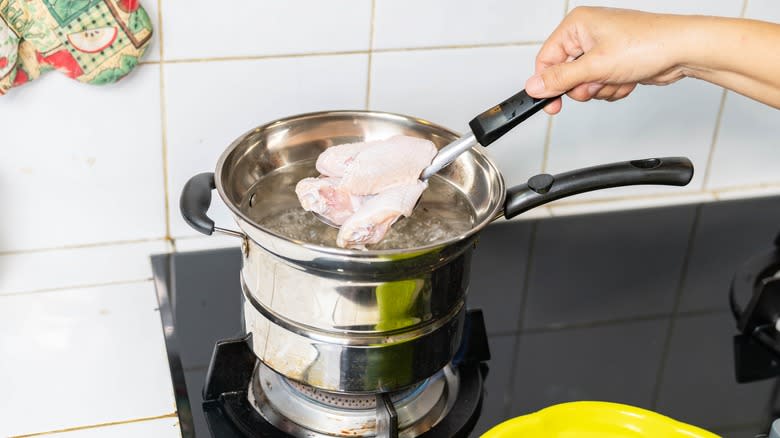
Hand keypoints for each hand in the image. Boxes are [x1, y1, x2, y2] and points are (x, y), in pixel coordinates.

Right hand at [526, 7, 688, 113]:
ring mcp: (602, 50)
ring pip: (584, 84)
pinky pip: (601, 86)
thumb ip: (560, 79)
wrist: (683, 50)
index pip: (546, 59)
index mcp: (577, 25)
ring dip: (599, 89)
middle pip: (565, 75)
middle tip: (596, 83)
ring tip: (617, 77)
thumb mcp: (595, 66)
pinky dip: (613, 88)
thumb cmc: (647, 44)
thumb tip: (534, 86)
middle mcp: (587, 35)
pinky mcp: (615, 63)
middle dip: (582, 86)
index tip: (550, 104)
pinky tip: (627, 79)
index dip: (547, 83)